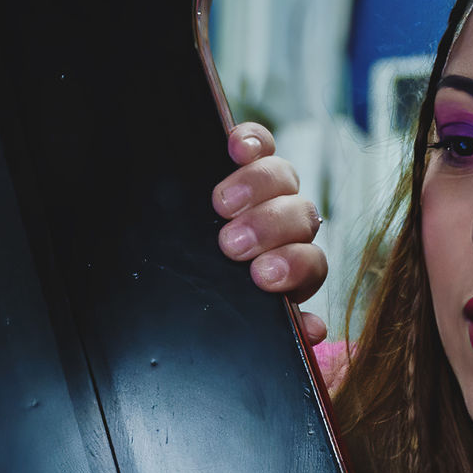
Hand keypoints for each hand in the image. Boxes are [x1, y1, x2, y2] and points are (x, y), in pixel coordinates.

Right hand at [215, 124, 334, 344]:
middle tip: (233, 244)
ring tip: (223, 203)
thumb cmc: (212, 286)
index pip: (310, 264)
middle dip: (269, 229)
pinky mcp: (250, 155)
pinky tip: (237, 147)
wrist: (161, 249)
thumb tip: (311, 330)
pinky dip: (252, 142)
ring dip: (258, 189)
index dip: (296, 268)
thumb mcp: (234, 309)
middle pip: (301, 217)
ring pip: (284, 179)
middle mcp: (287, 227)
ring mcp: (270, 190)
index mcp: (287, 267)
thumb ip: (272, 322)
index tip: (264, 277)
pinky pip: (260, 142)